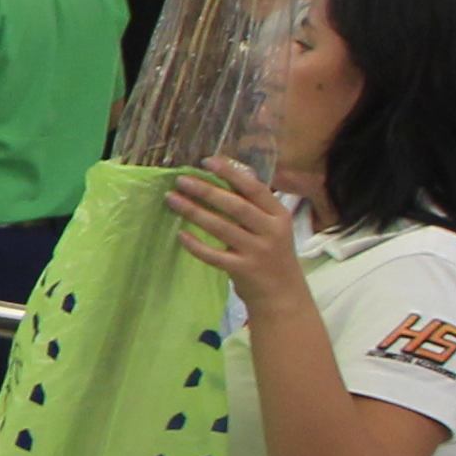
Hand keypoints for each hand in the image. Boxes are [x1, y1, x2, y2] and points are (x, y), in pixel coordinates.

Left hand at [167, 157, 302, 297]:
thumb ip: (255, 205)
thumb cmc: (272, 253)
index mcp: (279, 215)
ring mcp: (258, 251)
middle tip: (182, 180)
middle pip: (236, 206)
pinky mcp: (244, 270)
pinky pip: (215, 255)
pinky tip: (180, 235)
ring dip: (194, 212)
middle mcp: (271, 231)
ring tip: (172, 199)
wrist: (283, 294)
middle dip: (207, 191)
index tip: (207, 161)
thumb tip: (228, 173)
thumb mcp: (272, 226)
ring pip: (222, 228)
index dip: (231, 173)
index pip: (255, 189)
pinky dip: (197, 245)